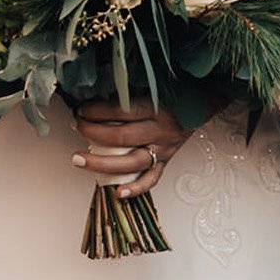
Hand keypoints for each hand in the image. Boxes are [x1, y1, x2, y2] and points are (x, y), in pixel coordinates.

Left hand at [72, 95, 187, 188]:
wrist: (202, 103)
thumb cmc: (174, 93)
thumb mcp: (154, 86)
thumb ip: (130, 92)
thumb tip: (96, 92)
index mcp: (155, 108)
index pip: (121, 111)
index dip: (97, 111)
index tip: (80, 110)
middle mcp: (159, 131)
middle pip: (122, 137)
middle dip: (93, 133)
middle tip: (76, 127)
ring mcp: (162, 149)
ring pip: (131, 162)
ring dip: (102, 163)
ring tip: (79, 160)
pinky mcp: (165, 162)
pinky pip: (151, 179)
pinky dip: (135, 188)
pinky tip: (118, 193)